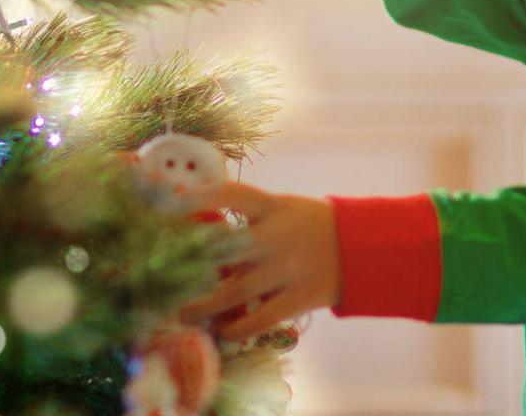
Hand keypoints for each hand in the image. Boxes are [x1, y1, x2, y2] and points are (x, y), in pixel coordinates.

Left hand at [177, 182, 340, 342]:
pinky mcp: (298, 298)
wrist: (361, 248)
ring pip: (236, 290)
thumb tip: (200, 229)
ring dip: (206, 305)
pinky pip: (261, 318)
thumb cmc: (310, 225)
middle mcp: (276, 236)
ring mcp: (287, 269)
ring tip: (183, 313)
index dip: (199, 197)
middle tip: (164, 272)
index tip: (169, 203)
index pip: (232, 194)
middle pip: (227, 248)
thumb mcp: (282, 208)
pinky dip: (238, 328)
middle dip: (193, 261)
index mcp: (272, 207)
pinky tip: (223, 331)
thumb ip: (248, 218)